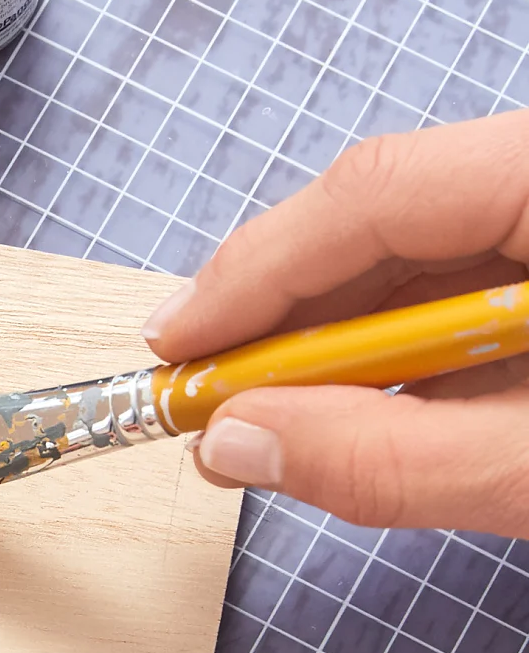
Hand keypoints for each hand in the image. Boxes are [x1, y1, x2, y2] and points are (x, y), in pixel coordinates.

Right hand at [145, 112, 528, 534]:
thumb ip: (393, 458)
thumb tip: (237, 444)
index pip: (374, 194)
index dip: (256, 271)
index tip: (177, 345)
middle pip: (386, 217)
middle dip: (286, 315)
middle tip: (204, 393)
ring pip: (425, 252)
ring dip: (340, 341)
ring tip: (274, 414)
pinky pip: (475, 282)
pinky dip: (411, 352)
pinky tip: (371, 408)